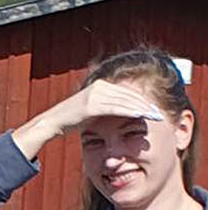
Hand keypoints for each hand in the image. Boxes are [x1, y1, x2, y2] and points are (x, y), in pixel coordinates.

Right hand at [15, 79, 162, 159]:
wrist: (50, 123)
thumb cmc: (70, 121)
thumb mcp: (89, 112)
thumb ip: (104, 109)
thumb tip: (117, 113)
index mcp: (100, 86)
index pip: (126, 92)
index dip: (141, 99)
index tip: (153, 108)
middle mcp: (99, 86)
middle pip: (128, 94)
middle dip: (145, 103)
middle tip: (159, 111)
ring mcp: (95, 95)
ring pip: (125, 100)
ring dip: (142, 107)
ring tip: (154, 114)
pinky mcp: (91, 105)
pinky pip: (116, 107)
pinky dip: (130, 110)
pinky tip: (141, 115)